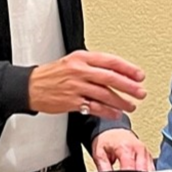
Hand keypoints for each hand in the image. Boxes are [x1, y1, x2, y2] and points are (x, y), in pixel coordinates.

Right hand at [28, 50, 145, 121]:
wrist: (31, 86)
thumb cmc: (53, 74)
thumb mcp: (73, 61)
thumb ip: (94, 64)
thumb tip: (117, 70)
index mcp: (82, 58)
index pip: (111, 61)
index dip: (128, 69)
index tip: (139, 75)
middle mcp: (80, 71)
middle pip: (110, 78)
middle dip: (129, 87)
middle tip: (140, 92)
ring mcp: (76, 87)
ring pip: (104, 94)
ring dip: (121, 102)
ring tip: (131, 106)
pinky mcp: (72, 102)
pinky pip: (94, 107)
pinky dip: (107, 111)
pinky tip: (115, 114)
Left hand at [90, 128, 154, 171]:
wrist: (113, 131)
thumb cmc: (107, 140)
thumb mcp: (99, 154)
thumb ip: (104, 169)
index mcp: (126, 148)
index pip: (131, 168)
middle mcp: (139, 149)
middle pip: (143, 171)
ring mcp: (145, 152)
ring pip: (150, 171)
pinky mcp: (148, 156)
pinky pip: (152, 169)